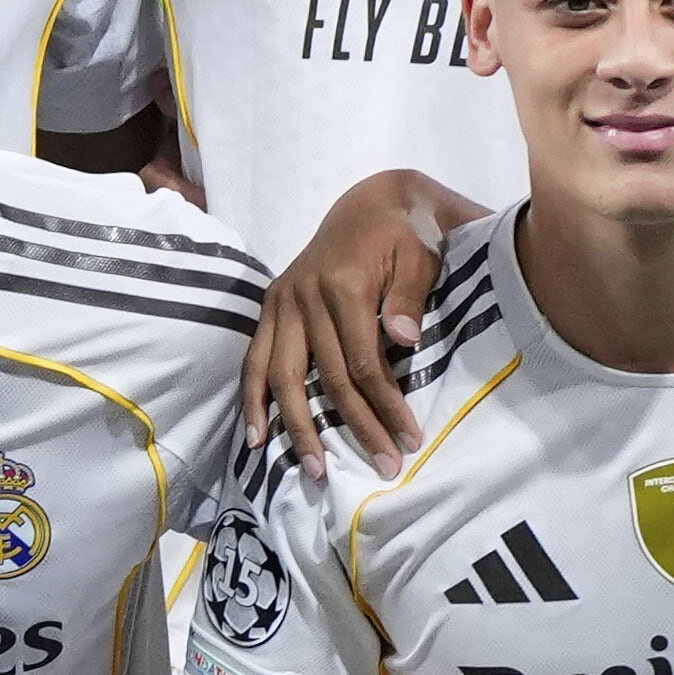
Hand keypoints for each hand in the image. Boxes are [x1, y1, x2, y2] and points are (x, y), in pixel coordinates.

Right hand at [247, 169, 451, 467]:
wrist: (372, 203)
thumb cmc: (406, 234)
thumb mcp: (420, 255)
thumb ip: (409, 296)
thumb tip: (402, 339)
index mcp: (342, 285)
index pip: (364, 362)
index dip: (386, 405)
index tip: (409, 440)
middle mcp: (304, 297)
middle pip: (327, 378)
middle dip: (355, 426)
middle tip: (381, 466)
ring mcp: (283, 303)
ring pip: (283, 377)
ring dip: (297, 427)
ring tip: (315, 470)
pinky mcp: (271, 306)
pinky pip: (255, 360)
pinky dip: (253, 400)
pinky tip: (257, 437)